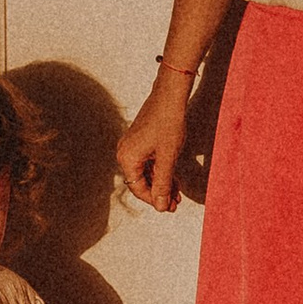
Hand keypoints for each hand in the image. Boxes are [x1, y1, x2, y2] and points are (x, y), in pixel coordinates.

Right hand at [115, 74, 192, 212]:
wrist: (170, 96)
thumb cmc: (168, 123)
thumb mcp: (167, 158)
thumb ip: (163, 184)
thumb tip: (160, 206)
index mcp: (127, 157)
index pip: (138, 188)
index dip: (154, 200)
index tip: (169, 207)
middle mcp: (125, 152)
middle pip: (140, 181)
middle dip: (158, 192)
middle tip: (175, 203)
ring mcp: (132, 145)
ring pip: (145, 172)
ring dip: (161, 182)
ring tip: (177, 192)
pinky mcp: (140, 140)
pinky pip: (147, 161)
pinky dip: (159, 170)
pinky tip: (173, 177)